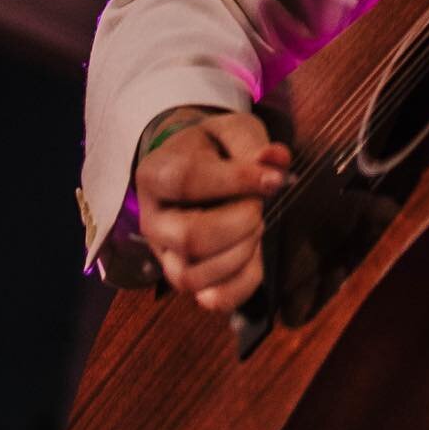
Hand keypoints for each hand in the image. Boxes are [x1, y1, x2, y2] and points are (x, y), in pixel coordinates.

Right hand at [135, 109, 290, 312]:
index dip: (237, 181)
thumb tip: (277, 161)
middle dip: (240, 221)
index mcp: (156, 174)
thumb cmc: (213, 148)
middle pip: (190, 237)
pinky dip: (244, 283)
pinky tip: (255, 253)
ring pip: (193, 277)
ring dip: (240, 252)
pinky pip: (213, 299)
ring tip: (254, 224)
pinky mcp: (184, 278)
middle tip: (258, 204)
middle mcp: (151, 221)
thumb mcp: (231, 130)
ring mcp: (164, 255)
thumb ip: (253, 144)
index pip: (189, 182)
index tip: (275, 179)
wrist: (194, 166)